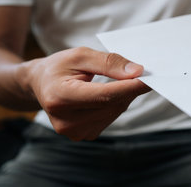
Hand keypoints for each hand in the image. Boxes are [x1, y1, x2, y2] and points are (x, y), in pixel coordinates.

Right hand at [25, 47, 150, 140]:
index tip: (150, 79)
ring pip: (115, 110)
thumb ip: (109, 63)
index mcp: (60, 97)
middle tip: (138, 72)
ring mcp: (74, 132)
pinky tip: (106, 94)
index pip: (104, 95)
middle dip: (129, 87)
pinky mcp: (83, 135)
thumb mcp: (81, 55)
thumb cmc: (59, 67)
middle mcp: (65, 121)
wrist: (40, 85)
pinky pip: (111, 116)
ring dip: (123, 95)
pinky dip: (116, 103)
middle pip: (112, 103)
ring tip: (112, 81)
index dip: (130, 87)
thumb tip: (136, 72)